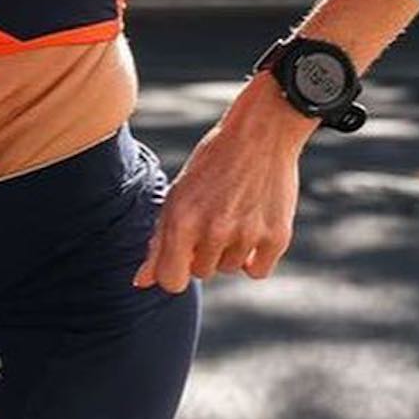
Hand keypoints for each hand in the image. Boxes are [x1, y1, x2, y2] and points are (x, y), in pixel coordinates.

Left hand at [133, 77, 313, 292]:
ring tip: (232, 213)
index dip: (173, 273)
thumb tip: (141, 283)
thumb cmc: (211, 165)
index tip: (180, 257)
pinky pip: (257, 271)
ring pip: (230, 269)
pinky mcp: (277, 237)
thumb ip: (158, 242)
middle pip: (201, 273)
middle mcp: (214, 230)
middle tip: (211, 217)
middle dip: (201, 252)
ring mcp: (247, 235)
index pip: (171, 280)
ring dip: (229, 251)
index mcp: (182, 219)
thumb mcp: (177, 196)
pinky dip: (254, 257)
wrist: (260, 135)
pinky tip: (251, 227)